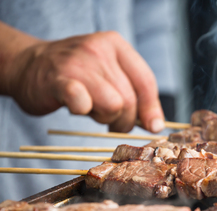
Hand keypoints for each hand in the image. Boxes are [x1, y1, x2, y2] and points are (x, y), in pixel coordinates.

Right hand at [3, 30, 164, 132]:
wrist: (28, 65)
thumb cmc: (76, 75)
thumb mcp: (108, 75)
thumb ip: (133, 95)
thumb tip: (156, 124)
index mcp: (116, 45)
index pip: (146, 81)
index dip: (152, 108)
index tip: (153, 126)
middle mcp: (99, 50)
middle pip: (130, 99)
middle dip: (123, 119)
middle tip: (109, 120)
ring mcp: (78, 63)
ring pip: (113, 105)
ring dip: (104, 117)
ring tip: (91, 109)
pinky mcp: (58, 80)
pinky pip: (82, 101)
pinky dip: (84, 110)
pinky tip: (79, 108)